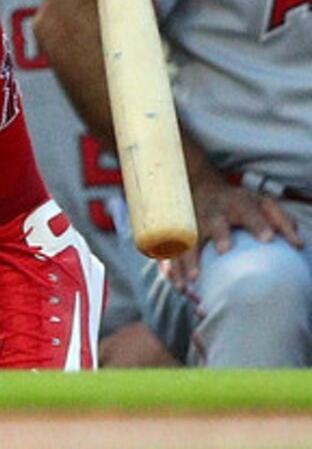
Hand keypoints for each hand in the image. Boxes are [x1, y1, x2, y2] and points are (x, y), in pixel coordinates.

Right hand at [162, 173, 301, 286]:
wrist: (198, 184)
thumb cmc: (238, 201)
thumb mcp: (262, 202)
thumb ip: (282, 221)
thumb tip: (299, 245)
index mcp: (235, 203)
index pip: (248, 210)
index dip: (258, 223)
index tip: (268, 239)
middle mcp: (211, 211)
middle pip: (214, 220)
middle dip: (219, 233)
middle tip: (224, 250)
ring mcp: (190, 220)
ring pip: (186, 237)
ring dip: (187, 257)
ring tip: (191, 279)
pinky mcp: (175, 230)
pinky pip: (168, 247)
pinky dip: (169, 264)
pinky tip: (175, 282)